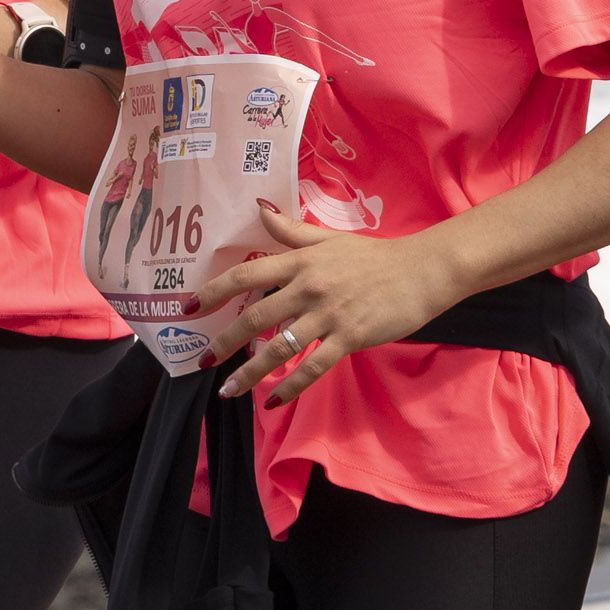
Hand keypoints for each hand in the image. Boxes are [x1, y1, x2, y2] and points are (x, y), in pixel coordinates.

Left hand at [198, 202, 466, 404]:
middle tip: (201, 361)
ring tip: (227, 391)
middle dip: (224, 342)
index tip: (187, 309)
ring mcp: (329, 313)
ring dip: (249, 373)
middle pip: (255, 316)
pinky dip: (290, 386)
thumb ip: (291, 231)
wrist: (422, 270)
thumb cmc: (374, 256)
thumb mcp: (329, 238)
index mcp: (300, 261)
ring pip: (279, 347)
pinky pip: (313, 366)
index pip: (246, 275)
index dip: (212, 292)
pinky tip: (272, 400)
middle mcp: (308, 286)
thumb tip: (259, 209)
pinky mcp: (350, 337)